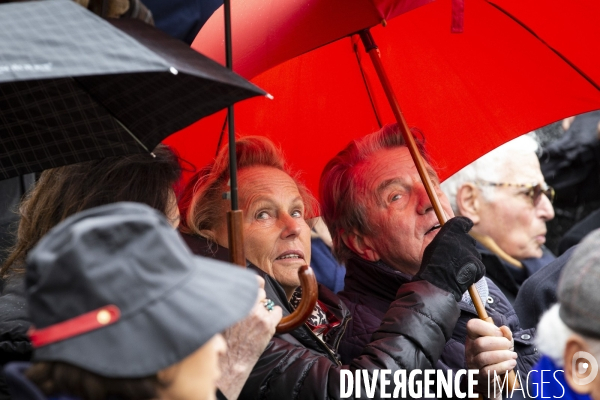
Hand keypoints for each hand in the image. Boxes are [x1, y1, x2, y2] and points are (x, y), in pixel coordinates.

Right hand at [217, 276, 281, 399]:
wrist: (229, 361)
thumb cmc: (223, 340)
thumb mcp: (221, 314)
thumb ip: (230, 301)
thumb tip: (241, 289)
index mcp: (231, 300)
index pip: (249, 281)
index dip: (254, 283)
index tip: (256, 284)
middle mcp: (244, 304)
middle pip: (259, 292)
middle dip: (257, 299)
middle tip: (253, 311)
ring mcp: (257, 314)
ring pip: (267, 302)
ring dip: (264, 308)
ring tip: (256, 321)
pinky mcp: (267, 324)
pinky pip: (277, 311)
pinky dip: (275, 315)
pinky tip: (268, 322)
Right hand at [414, 216, 484, 300]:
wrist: (437, 283)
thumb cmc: (431, 264)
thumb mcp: (433, 245)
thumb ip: (445, 237)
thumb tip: (453, 236)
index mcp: (451, 231)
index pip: (463, 222)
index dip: (464, 226)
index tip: (463, 229)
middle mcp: (464, 238)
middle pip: (469, 241)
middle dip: (464, 247)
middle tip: (453, 257)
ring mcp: (473, 252)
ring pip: (473, 254)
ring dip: (468, 259)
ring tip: (455, 268)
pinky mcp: (478, 265)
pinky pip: (478, 266)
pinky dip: (473, 270)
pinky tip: (462, 274)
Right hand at [465, 319, 516, 395]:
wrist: (489, 378)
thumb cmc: (495, 357)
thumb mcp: (501, 344)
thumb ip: (504, 335)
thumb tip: (504, 329)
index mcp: (473, 337)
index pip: (472, 325)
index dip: (487, 327)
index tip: (499, 333)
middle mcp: (470, 349)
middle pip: (480, 343)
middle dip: (499, 343)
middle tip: (508, 346)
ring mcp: (474, 363)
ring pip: (484, 357)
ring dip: (503, 355)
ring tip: (512, 355)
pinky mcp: (480, 376)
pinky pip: (489, 371)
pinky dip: (503, 366)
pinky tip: (511, 364)